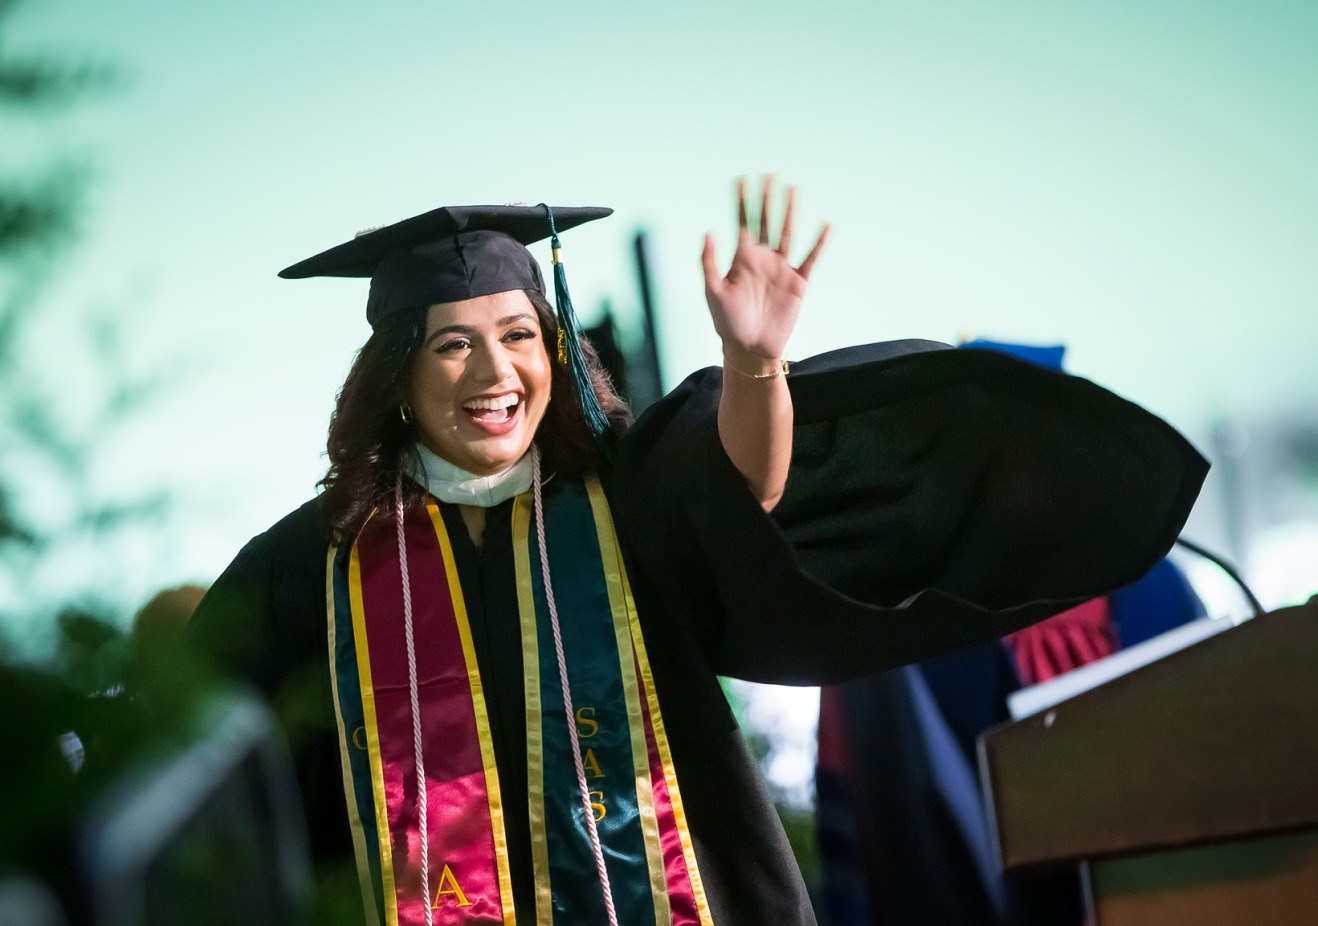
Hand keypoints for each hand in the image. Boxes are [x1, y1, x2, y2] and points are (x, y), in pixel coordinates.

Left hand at [701, 176, 829, 366]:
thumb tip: (708, 232)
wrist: (750, 349)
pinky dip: (818, 242)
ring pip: (787, 233)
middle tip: (770, 175)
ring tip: (793, 189)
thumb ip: (709, 262)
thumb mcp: (713, 291)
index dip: (741, 201)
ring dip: (790, 212)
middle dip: (767, 199)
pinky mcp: (798, 283)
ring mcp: (781, 269)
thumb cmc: (727, 323)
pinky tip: (825, 225)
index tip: (741, 179)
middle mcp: (762, 258)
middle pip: (767, 221)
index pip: (742, 222)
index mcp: (741, 258)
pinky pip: (810, 258)